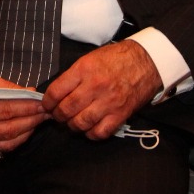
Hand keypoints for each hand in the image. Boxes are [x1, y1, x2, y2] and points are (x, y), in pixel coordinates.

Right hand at [0, 73, 48, 155]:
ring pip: (9, 141)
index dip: (27, 107)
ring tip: (40, 120)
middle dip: (32, 119)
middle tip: (47, 112)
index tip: (42, 102)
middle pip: (10, 127)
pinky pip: (3, 148)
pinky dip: (18, 139)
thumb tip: (31, 92)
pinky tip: (28, 130)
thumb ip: (7, 87)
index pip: (6, 110)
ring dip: (28, 130)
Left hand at [41, 41, 162, 139]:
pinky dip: (91, 134)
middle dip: (57, 116)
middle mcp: (95, 86)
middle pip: (66, 109)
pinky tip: (89, 128)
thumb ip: (72, 76)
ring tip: (71, 122)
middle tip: (57, 115)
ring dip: (72, 126)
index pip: (56, 91)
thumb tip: (56, 93)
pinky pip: (101, 132)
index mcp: (84, 70)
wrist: (146, 62)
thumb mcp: (89, 59)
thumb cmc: (115, 59)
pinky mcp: (121, 114)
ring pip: (81, 123)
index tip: (46, 105)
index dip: (47, 102)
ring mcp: (109, 102)